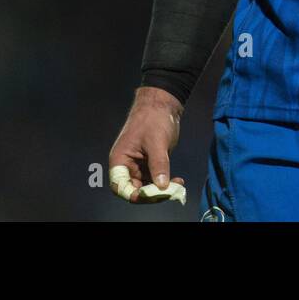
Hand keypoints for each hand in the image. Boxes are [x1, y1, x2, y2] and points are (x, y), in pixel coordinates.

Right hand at [107, 87, 186, 202]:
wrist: (162, 104)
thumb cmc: (153, 118)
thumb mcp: (157, 141)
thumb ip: (158, 164)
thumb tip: (162, 187)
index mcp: (120, 159)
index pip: (121, 187)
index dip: (134, 195)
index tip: (152, 194)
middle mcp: (127, 165)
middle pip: (135, 190)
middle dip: (152, 194)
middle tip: (171, 192)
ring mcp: (138, 165)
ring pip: (147, 187)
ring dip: (162, 190)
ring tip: (178, 185)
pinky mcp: (150, 164)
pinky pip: (155, 180)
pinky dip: (166, 183)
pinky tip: (178, 180)